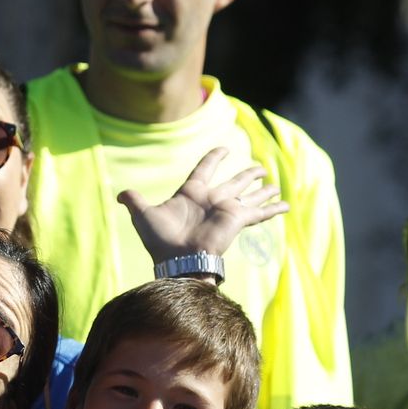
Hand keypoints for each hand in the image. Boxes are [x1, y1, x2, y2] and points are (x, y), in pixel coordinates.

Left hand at [117, 147, 289, 262]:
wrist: (177, 259)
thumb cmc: (161, 240)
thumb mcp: (143, 215)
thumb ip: (134, 201)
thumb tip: (120, 194)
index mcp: (192, 193)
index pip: (206, 169)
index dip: (214, 158)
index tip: (224, 149)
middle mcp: (212, 199)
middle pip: (234, 182)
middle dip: (247, 175)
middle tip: (260, 168)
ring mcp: (227, 209)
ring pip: (250, 194)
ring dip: (263, 189)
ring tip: (274, 184)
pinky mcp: (238, 219)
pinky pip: (260, 212)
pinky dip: (274, 209)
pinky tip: (286, 205)